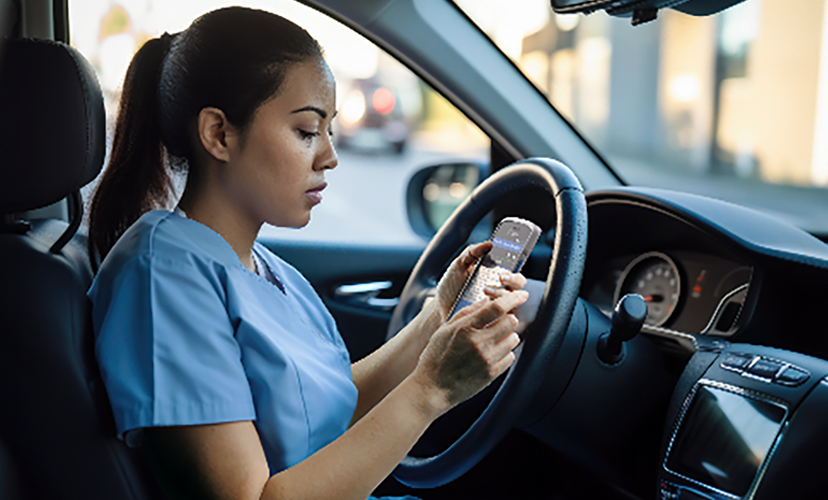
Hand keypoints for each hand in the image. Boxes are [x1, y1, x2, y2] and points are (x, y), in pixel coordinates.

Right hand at [412, 288, 528, 414]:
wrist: (432, 388)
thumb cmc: (436, 356)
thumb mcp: (445, 329)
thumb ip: (466, 313)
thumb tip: (487, 300)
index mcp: (465, 328)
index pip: (497, 308)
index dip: (513, 298)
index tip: (522, 294)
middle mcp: (478, 343)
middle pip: (511, 322)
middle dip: (509, 318)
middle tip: (499, 321)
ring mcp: (487, 360)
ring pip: (514, 339)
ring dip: (507, 336)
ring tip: (492, 340)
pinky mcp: (492, 374)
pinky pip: (510, 357)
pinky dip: (504, 353)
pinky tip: (490, 355)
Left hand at [432, 242, 527, 321]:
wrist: (438, 309)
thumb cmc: (450, 287)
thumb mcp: (458, 266)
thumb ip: (471, 252)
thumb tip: (489, 243)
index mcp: (495, 277)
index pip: (514, 272)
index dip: (515, 269)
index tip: (505, 268)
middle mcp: (501, 292)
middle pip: (519, 287)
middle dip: (513, 281)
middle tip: (501, 278)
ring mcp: (498, 309)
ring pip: (513, 303)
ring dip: (503, 296)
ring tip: (486, 290)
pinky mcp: (493, 323)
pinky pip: (504, 320)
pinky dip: (499, 314)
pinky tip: (485, 308)